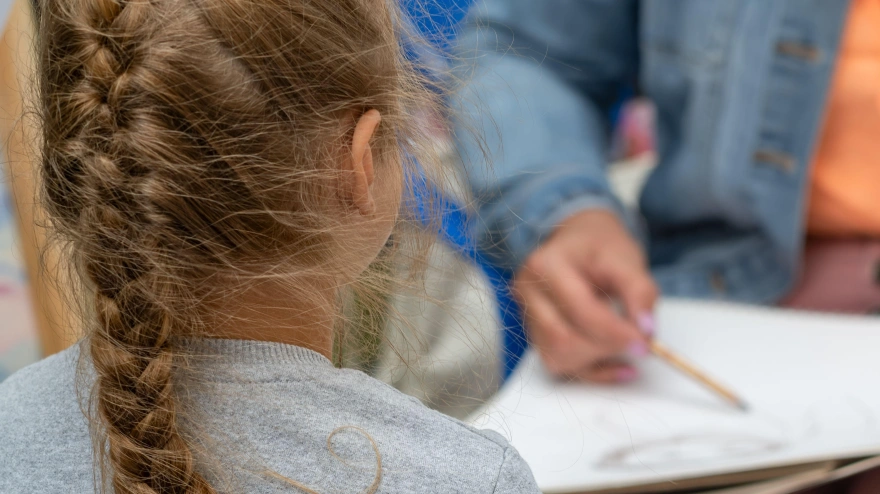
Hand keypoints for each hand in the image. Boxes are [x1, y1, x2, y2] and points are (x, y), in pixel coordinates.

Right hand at [512, 210, 658, 381]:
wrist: (579, 241)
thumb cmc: (600, 247)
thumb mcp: (626, 259)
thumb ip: (639, 292)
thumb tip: (645, 330)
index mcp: (545, 265)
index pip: (580, 311)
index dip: (614, 333)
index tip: (645, 343)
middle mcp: (527, 292)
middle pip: (562, 339)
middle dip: (606, 349)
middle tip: (639, 345)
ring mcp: (527, 315)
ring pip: (557, 357)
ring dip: (596, 361)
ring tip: (624, 346)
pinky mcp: (536, 334)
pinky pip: (559, 364)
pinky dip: (592, 370)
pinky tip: (617, 364)